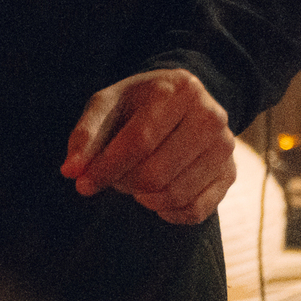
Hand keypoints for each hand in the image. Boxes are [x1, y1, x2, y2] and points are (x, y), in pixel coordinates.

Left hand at [61, 69, 235, 224]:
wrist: (182, 102)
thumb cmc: (139, 103)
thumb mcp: (109, 104)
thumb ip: (86, 135)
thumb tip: (71, 171)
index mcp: (181, 89)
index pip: (140, 140)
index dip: (107, 168)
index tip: (82, 184)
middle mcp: (212, 115)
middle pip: (156, 173)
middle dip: (125, 183)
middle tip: (116, 176)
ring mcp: (225, 146)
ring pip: (173, 195)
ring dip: (143, 197)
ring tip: (136, 180)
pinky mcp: (230, 174)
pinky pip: (194, 211)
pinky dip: (167, 212)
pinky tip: (156, 194)